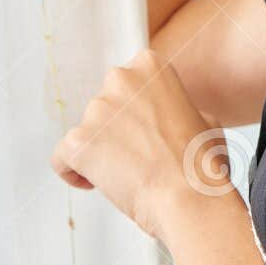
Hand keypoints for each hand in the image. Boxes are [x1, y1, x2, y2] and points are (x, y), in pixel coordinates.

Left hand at [50, 49, 231, 239]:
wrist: (187, 197)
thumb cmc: (201, 164)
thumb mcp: (203, 118)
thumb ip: (175, 107)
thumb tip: (168, 116)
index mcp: (150, 67)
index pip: (127, 84)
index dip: (135, 112)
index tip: (145, 131)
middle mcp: (119, 80)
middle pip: (105, 106)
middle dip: (115, 130)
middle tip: (137, 156)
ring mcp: (96, 110)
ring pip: (86, 132)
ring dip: (100, 151)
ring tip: (126, 175)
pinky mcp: (77, 140)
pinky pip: (62, 157)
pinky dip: (75, 172)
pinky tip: (96, 183)